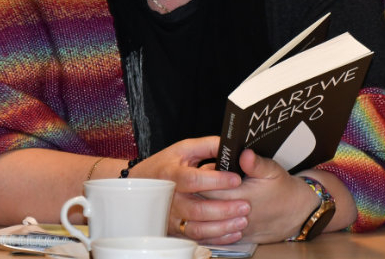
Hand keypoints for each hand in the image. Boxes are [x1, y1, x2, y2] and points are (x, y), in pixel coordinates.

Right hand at [128, 136, 250, 244]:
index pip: (193, 179)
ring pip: (197, 228)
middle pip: (197, 209)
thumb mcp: (184, 149)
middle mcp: (169, 199)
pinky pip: (196, 238)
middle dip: (224, 209)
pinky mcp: (174, 229)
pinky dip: (216, 238)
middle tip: (246, 205)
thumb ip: (208, 146)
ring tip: (242, 221)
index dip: (216, 180)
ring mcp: (171, 217)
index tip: (236, 179)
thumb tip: (231, 146)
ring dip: (222, 227)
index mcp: (171, 174)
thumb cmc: (165, 165)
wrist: (138, 185)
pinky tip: (232, 233)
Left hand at [203, 149, 319, 243]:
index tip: (201, 172)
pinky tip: (206, 218)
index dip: (203, 180)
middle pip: (206, 206)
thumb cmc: (284, 190)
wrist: (298, 213)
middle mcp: (237, 215)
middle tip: (195, 185)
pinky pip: (217, 237)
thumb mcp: (273, 170)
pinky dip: (209, 228)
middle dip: (198, 195)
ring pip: (209, 223)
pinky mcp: (240, 238)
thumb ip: (256, 163)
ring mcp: (238, 229)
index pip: (211, 190)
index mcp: (243, 195)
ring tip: (201, 200)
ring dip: (202, 213)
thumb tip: (244, 153)